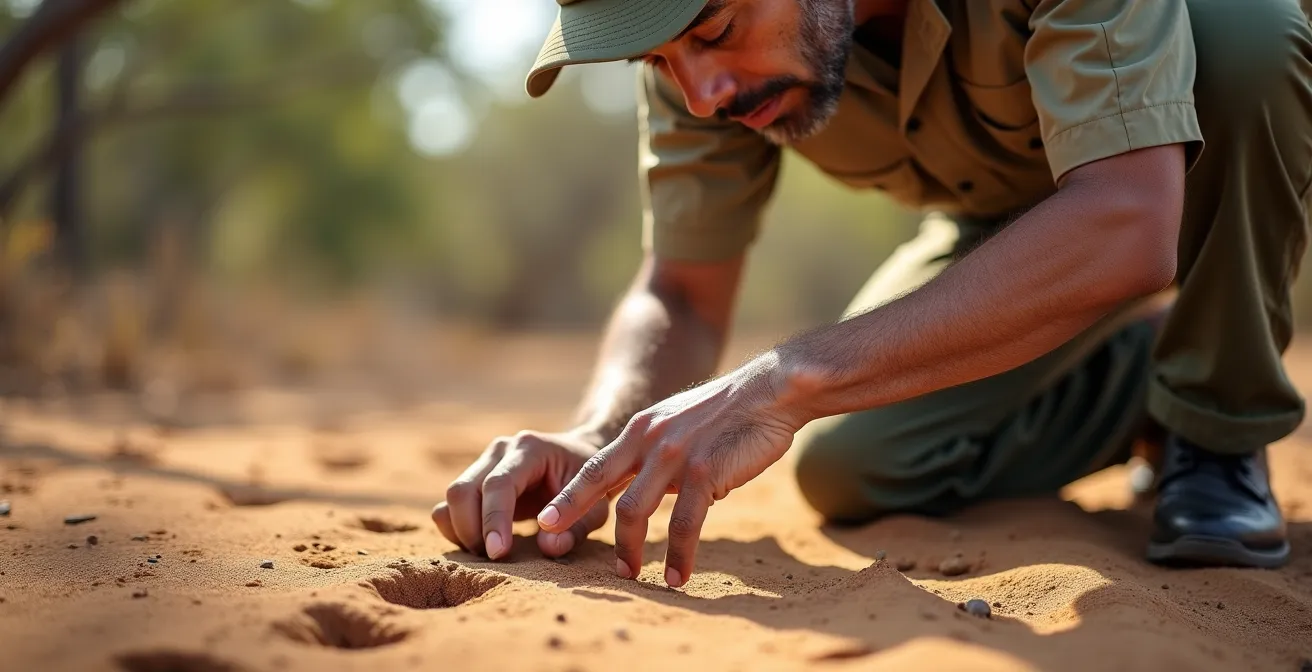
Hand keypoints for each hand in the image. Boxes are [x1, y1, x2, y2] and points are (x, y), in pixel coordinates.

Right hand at [432, 429, 608, 559]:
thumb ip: (575, 527)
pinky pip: (449, 505)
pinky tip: (481, 543)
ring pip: (451, 498)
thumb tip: (547, 547)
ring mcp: (484, 462)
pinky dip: (456, 529)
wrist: (580, 458)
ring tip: (491, 552)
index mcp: (530, 449)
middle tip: (496, 559)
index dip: (493, 520)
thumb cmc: (591, 484)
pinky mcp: (475, 478)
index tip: (498, 554)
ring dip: (462, 532)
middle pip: (463, 490)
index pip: (499, 484)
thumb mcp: (595, 506)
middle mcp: (500, 450)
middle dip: (472, 531)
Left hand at [535, 357, 801, 587]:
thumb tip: (657, 492)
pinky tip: (678, 576)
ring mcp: (675, 454)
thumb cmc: (729, 414)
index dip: (569, 495)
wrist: (770, 392)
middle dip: (582, 522)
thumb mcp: (679, 424)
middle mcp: (650, 439)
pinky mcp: (704, 472)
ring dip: (631, 550)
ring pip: (636, 511)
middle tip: (567, 552)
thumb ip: (659, 454)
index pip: (595, 466)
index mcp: (641, 428)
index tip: (547, 520)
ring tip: (632, 576)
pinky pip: (684, 524)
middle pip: (603, 487)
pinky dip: (678, 555)